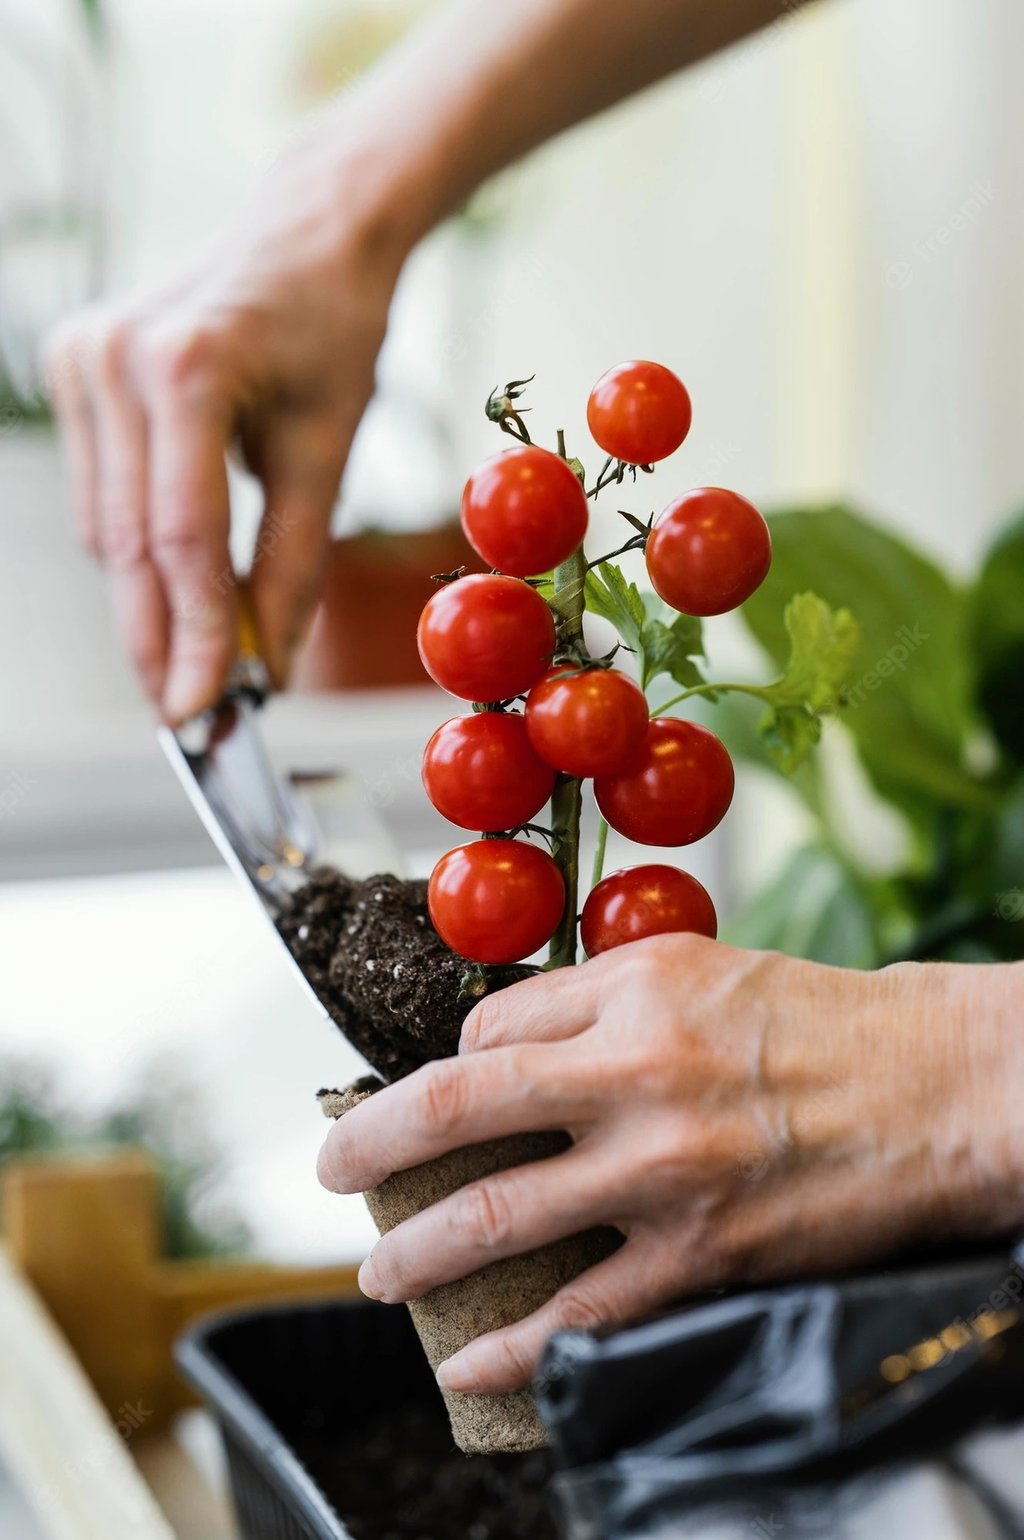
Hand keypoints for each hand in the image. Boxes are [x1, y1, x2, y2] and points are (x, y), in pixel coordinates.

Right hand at [44, 124, 411, 720]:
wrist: (306, 232)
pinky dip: (140, 547)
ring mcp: (81, 358)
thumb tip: (266, 672)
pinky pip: (99, 495)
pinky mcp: (70, 366)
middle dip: (162, 639)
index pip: (182, 537)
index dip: (192, 637)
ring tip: (204, 650)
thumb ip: (294, 568)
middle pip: (131, 544)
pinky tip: (180, 568)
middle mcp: (115, 357)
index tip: (204, 714)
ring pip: (106, 532)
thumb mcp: (329, 453)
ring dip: (151, 599)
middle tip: (195, 717)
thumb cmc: (333, 334)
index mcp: (188, 366)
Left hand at [318, 935, 1022, 1393]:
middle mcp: (635, 1076)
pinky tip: (462, 1360)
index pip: (489, 1032)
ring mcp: (662, 1174)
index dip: (450, 1065)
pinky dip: (507, 1347)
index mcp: (631, 994)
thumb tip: (501, 1038)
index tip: (440, 1095)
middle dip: (372, 1144)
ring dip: (415, 1252)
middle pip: (458, 1109)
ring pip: (497, 1218)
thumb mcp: (701, 968)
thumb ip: (595, 998)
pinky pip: (579, 1315)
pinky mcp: (701, 1256)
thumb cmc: (819, 1022)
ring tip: (376, 1269)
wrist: (934, 1089)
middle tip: (330, 1168)